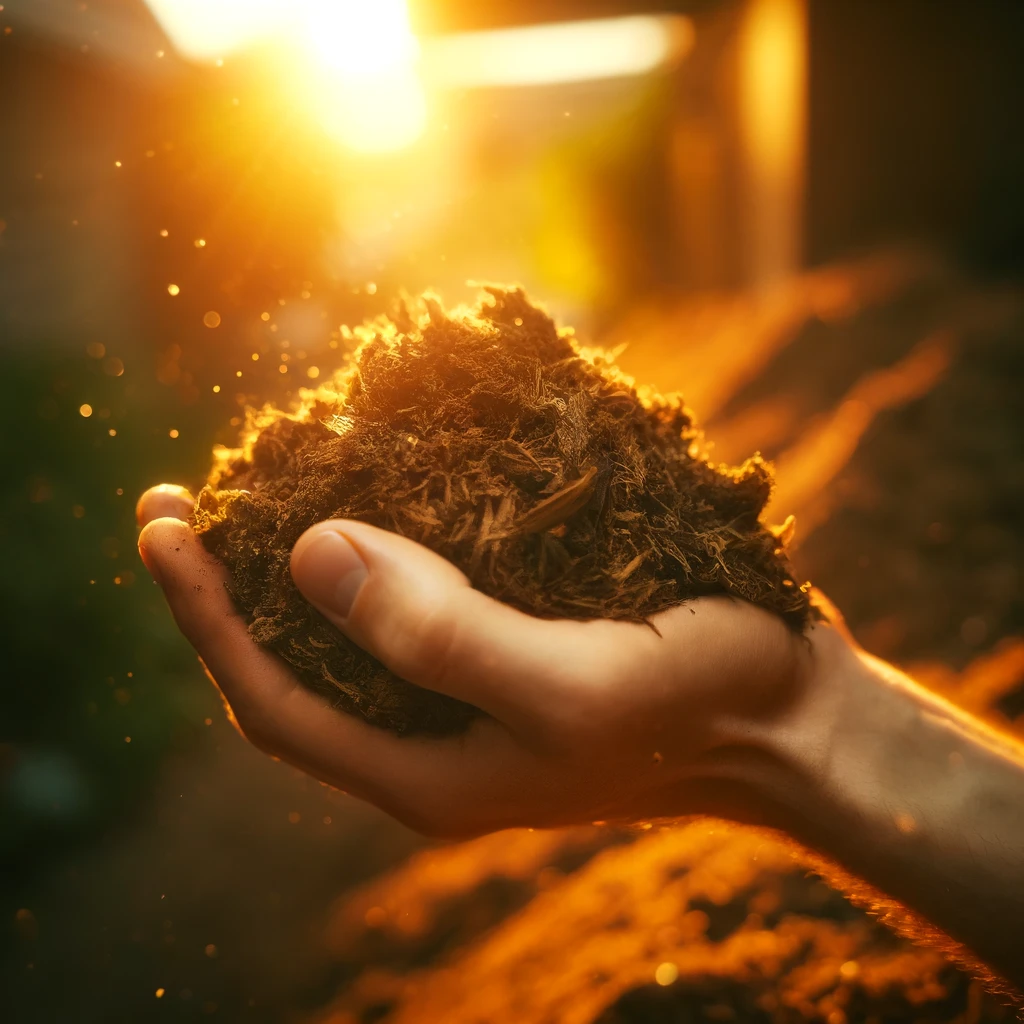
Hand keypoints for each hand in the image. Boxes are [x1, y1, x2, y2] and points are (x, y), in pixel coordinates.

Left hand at [136, 483, 824, 838]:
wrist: (790, 714)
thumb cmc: (694, 707)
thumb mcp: (569, 683)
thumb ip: (440, 632)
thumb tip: (311, 553)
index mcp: (428, 771)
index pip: (273, 699)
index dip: (204, 617)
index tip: (160, 524)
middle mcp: (434, 737)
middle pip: (298, 664)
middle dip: (233, 585)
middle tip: (192, 495)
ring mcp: (471, 693)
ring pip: (354, 628)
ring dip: (302, 558)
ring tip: (267, 480)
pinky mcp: (511, 648)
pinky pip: (421, 599)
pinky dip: (386, 543)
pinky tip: (382, 484)